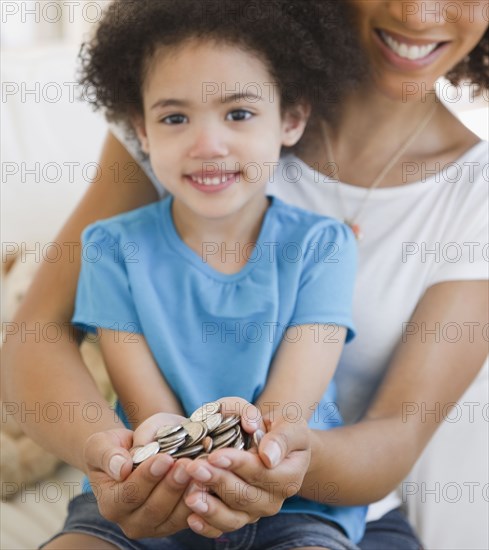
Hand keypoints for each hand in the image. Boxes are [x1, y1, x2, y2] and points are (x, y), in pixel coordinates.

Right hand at [82, 423, 223, 538]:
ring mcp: (154, 526)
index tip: (164, 458)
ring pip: (174, 516)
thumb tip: (121, 468)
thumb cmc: (116, 447)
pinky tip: (206, 480)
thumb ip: (107, 454)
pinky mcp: (173, 523)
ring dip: (188, 493)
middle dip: (171, 485)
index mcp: (110, 504)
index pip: (129, 494)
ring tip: (199, 471)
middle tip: (186, 464)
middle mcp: (130, 521)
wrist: (135, 452)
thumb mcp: (102, 443)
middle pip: (154, 508)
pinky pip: (188, 517)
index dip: (148, 477)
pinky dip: (199, 500)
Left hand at [184, 406, 310, 533]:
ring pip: (233, 517)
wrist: (275, 438)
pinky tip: (192, 518)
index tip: (215, 455)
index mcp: (290, 474)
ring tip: (190, 495)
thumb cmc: (281, 426)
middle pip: (245, 495)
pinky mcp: (240, 516)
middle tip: (194, 468)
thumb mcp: (288, 422)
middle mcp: (274, 498)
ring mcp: (256, 510)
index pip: (263, 472)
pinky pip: (223, 527)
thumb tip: (267, 455)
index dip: (238, 465)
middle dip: (217, 481)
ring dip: (210, 507)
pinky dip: (207, 525)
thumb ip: (280, 436)